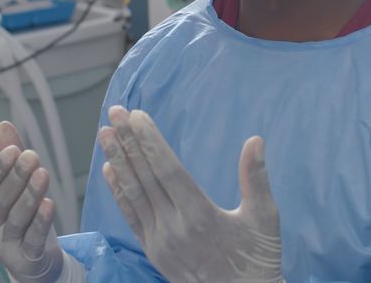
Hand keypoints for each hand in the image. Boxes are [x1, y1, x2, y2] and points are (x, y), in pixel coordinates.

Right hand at [0, 121, 63, 282]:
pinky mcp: (25, 258)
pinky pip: (33, 239)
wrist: (34, 261)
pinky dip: (41, 222)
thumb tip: (4, 124)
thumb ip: (9, 158)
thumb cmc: (23, 219)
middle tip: (32, 155)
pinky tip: (50, 203)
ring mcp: (6, 245)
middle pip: (3, 201)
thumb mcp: (15, 188)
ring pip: (17, 219)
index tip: (14, 149)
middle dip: (17, 177)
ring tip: (43, 174)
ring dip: (30, 196)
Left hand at [99, 106, 283, 282]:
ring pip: (134, 195)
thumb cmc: (258, 259)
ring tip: (105, 133)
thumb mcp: (265, 218)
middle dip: (128, 142)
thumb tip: (255, 140)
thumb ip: (257, 179)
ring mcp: (160, 242)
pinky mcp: (153, 252)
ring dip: (118, 161)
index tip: (137, 116)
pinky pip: (131, 217)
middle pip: (146, 177)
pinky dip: (118, 192)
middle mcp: (175, 228)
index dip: (150, 142)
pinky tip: (109, 170)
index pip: (168, 171)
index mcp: (202, 216)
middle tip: (115, 111)